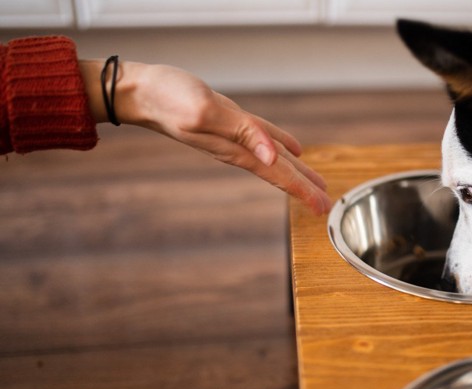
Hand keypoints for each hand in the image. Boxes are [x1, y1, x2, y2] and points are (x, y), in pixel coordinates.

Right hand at [81, 60, 331, 214]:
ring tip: (314, 182)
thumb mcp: (205, 112)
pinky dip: (280, 144)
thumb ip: (242, 132)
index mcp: (237, 148)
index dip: (303, 191)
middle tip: (325, 205)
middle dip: (304, 188)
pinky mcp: (229, 120)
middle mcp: (238, 147)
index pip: (279, 175)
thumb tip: (271, 158)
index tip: (322, 208)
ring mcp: (234, 135)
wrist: (140, 92)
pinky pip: (262, 136)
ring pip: (274, 156)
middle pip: (280, 172)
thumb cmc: (167, 99)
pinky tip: (291, 149)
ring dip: (296, 171)